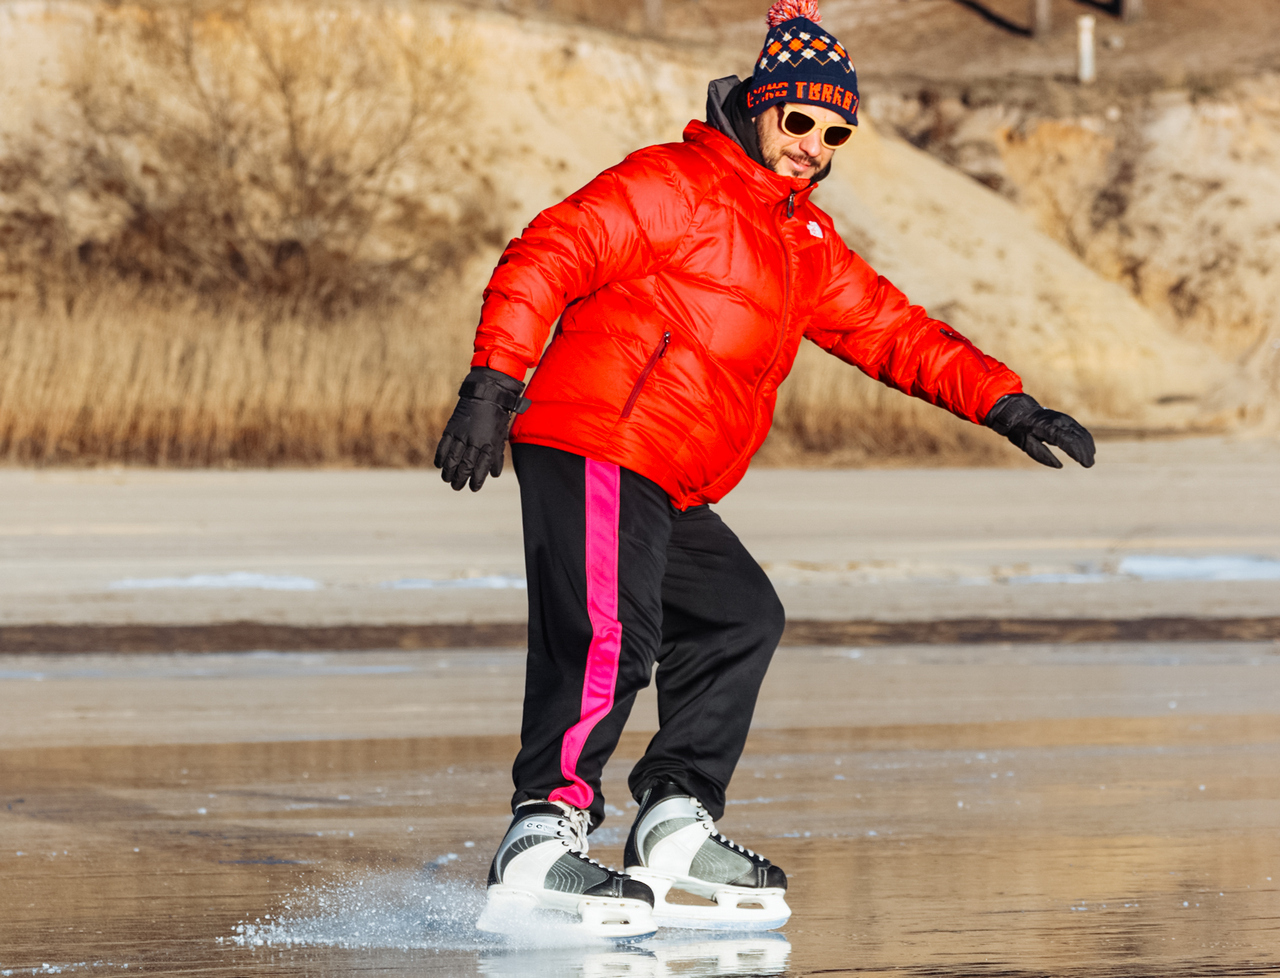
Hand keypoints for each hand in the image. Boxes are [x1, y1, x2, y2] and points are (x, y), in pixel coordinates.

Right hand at [434, 367, 528, 490]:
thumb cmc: (496, 417)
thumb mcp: (500, 436)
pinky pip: (444, 445)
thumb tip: (493, 474)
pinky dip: (441, 456)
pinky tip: (439, 465)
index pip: (481, 467)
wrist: (486, 394)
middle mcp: (475, 441)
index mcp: (489, 444)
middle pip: (465, 465)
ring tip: (447, 479)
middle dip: (460, 478)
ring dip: (449, 471)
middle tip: (457, 487)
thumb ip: (496, 455)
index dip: (477, 479)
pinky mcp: (452, 428)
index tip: (473, 488)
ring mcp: (462, 434)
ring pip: (453, 458)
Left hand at [984, 393, 1094, 468]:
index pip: (1068, 441)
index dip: (1078, 453)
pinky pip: (1080, 430)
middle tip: (1089, 465)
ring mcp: (1064, 419)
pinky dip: (1086, 440)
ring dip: (1088, 446)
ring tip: (1090, 460)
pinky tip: (1088, 449)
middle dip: (1085, 452)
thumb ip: (1043, 456)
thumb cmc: (1021, 430)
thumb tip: (1060, 466)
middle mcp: (1059, 421)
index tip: (1084, 463)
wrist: (1019, 412)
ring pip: (1082, 433)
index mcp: (1048, 428)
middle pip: (1078, 437)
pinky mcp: (1067, 419)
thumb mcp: (1026, 445)